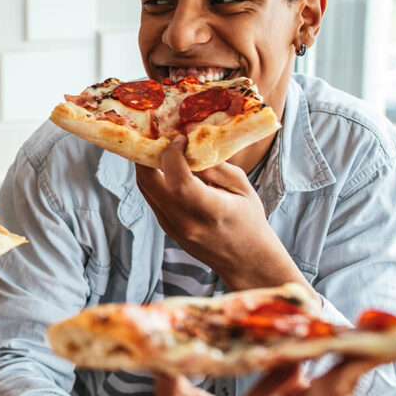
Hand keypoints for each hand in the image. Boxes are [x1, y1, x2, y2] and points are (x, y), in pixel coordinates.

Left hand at [135, 136, 306, 291]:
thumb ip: (215, 166)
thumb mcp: (242, 188)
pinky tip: (163, 164)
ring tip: (160, 145)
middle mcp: (184, 222)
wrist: (246, 262)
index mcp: (209, 212)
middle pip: (148, 183)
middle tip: (158, 134)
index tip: (180, 138)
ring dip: (147, 164)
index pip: (178, 180)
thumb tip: (191, 145)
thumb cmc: (250, 222)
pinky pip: (151, 197)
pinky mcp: (166, 228)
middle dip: (148, 153)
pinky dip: (154, 177)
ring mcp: (172, 227)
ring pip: (145, 189)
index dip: (172, 153)